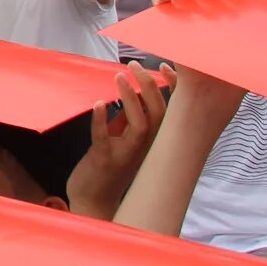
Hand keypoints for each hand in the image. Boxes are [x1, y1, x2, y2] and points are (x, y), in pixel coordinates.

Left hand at [67, 64, 174, 220]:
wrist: (94, 199)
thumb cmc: (110, 165)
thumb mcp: (124, 139)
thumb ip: (131, 118)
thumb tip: (135, 91)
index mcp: (154, 141)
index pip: (171, 112)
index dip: (172, 89)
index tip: (164, 67)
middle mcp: (147, 148)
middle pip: (160, 113)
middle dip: (150, 86)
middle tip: (134, 66)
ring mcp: (127, 154)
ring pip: (139, 124)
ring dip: (130, 98)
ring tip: (120, 77)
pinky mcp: (105, 160)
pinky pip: (104, 137)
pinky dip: (101, 120)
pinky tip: (99, 103)